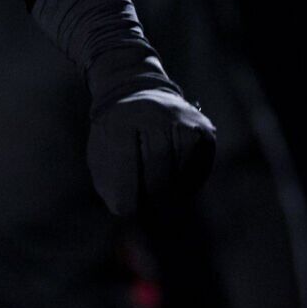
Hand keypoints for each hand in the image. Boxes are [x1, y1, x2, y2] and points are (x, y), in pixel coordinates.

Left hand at [86, 88, 215, 215]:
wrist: (139, 93)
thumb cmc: (116, 135)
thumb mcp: (101, 155)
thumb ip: (112, 186)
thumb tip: (131, 213)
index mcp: (121, 125)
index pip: (126, 172)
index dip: (126, 199)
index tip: (127, 210)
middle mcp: (156, 118)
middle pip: (158, 175)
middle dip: (152, 199)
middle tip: (148, 212)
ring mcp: (185, 122)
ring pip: (181, 174)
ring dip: (171, 193)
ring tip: (161, 197)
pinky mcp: (205, 130)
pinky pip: (200, 169)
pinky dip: (189, 184)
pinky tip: (178, 186)